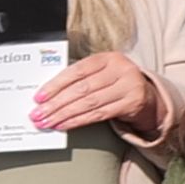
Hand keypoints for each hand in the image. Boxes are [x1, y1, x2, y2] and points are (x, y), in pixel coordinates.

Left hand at [24, 54, 165, 136]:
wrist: (146, 96)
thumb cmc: (115, 83)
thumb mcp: (101, 74)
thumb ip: (79, 79)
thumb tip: (47, 95)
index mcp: (107, 58)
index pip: (76, 71)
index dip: (55, 85)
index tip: (39, 97)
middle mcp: (120, 69)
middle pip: (81, 89)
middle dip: (56, 104)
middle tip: (38, 114)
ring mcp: (129, 86)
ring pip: (89, 103)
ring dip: (64, 115)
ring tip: (47, 122)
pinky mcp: (132, 103)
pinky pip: (99, 114)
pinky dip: (78, 121)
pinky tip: (64, 125)